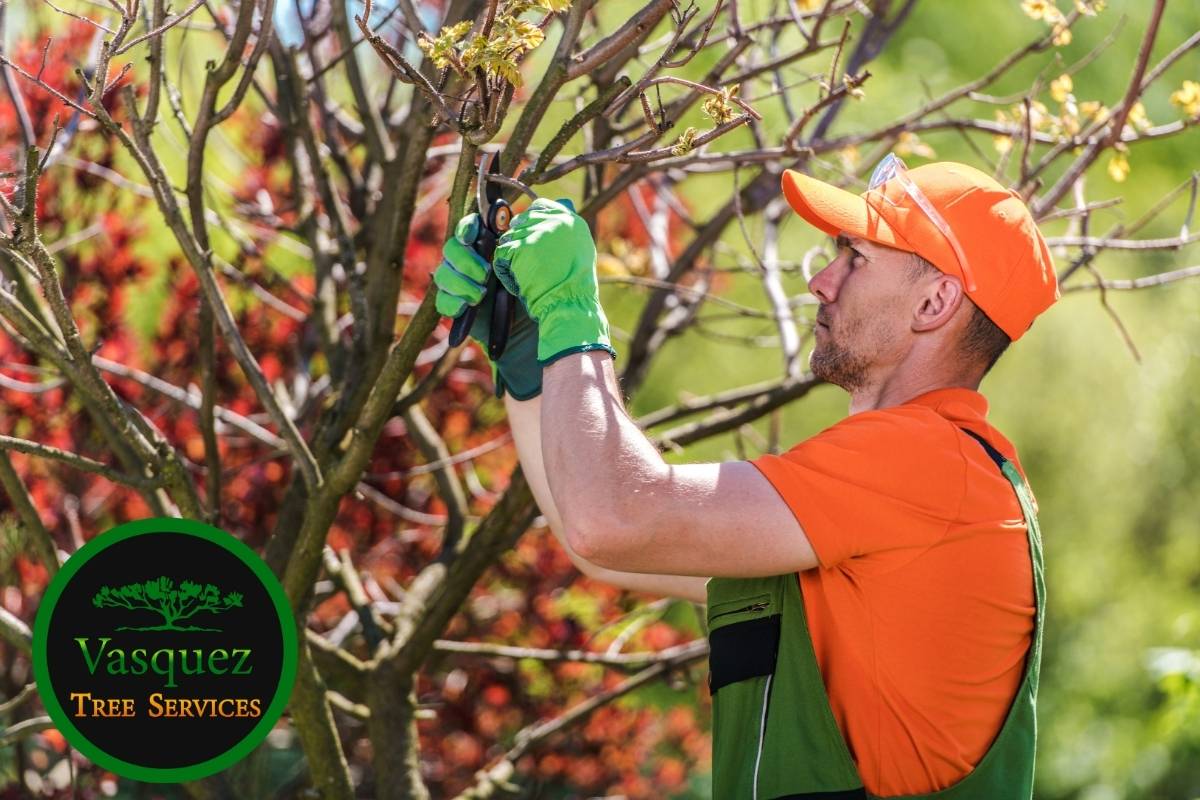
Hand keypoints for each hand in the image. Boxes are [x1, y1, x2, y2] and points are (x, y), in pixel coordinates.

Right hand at [434, 213, 542, 398]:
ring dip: (461, 282)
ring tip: (480, 294)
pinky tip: (469, 306)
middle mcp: (473, 263)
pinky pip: (442, 302)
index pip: (468, 228)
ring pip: (443, 275)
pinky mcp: (458, 309)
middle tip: (485, 273)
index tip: (474, 234)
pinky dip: (453, 302)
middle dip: (465, 260)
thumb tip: (565, 202)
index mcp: (490, 247)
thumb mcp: (549, 259)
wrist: (538, 329)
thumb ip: (552, 230)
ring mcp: (463, 286)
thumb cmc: (541, 291)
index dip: (467, 228)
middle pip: (451, 250)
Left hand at [492, 198, 614, 365]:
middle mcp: (555, 221)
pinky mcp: (520, 247)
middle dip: (518, 241)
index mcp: (571, 221)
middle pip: (521, 221)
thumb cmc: (574, 288)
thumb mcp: (580, 251)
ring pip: (509, 237)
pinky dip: (505, 270)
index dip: (529, 221)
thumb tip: (557, 210)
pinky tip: (517, 282)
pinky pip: (501, 253)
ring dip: (511, 257)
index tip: (528, 239)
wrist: (569, 306)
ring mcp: (536, 233)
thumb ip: (566, 231)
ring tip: (524, 275)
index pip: (540, 206)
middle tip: (524, 263)